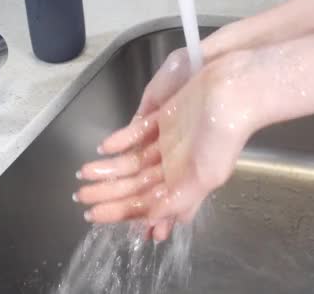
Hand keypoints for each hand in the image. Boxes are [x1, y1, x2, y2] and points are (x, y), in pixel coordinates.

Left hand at [75, 51, 261, 239]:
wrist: (234, 91)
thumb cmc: (224, 137)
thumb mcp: (206, 177)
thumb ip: (177, 200)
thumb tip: (151, 221)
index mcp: (186, 183)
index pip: (148, 203)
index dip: (121, 210)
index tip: (94, 216)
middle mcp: (176, 165)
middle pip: (135, 183)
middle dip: (108, 192)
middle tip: (80, 198)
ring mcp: (170, 141)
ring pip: (133, 160)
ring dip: (108, 168)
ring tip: (83, 174)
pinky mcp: (166, 118)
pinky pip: (138, 132)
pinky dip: (121, 140)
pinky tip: (103, 147)